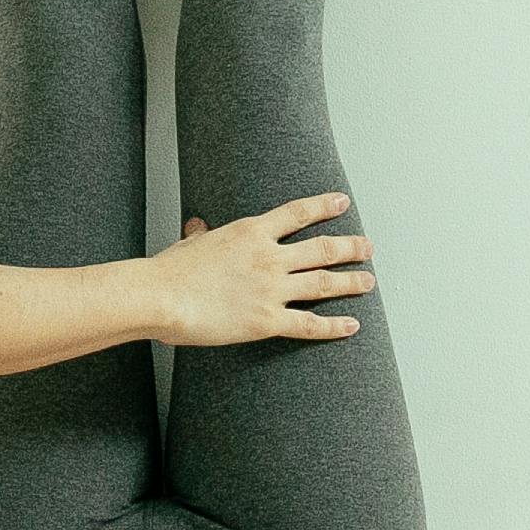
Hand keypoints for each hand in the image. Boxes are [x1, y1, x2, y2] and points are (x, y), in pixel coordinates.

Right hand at [153, 196, 372, 345]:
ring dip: (351, 282)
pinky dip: (334, 326)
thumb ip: (200, 235)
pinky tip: (351, 326)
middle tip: (368, 247)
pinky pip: (310, 323)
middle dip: (350, 247)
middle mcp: (269, 257)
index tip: (342, 202)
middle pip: (322, 248)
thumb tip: (197, 226)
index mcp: (251, 232)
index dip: (324, 206)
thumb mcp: (188, 245)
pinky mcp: (268, 321)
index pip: (298, 213)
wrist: (161, 297)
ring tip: (369, 281)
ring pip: (324, 283)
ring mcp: (272, 289)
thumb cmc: (169, 272)